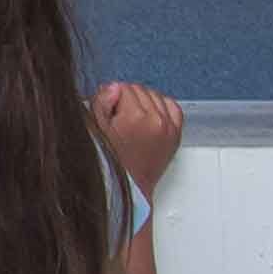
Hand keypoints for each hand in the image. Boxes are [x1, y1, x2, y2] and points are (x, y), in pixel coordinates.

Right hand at [91, 80, 183, 194]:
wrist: (131, 186)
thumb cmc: (112, 161)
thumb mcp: (96, 129)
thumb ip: (101, 102)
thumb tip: (113, 87)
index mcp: (135, 117)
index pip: (122, 87)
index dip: (111, 97)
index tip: (109, 112)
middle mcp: (156, 120)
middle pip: (139, 89)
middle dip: (126, 99)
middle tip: (118, 118)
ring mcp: (169, 127)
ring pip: (155, 95)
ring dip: (143, 102)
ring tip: (133, 119)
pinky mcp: (176, 133)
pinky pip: (172, 106)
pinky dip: (162, 106)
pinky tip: (150, 116)